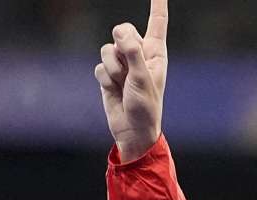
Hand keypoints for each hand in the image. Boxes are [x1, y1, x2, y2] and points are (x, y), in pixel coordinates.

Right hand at [95, 0, 167, 161]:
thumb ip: (132, 52)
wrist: (133, 131)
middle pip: (122, 30)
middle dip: (121, 43)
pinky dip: (104, 78)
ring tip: (122, 83)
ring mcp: (122, 64)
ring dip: (112, 67)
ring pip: (107, 48)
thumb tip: (120, 31)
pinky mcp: (108, 74)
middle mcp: (139, 55)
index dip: (157, 5)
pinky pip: (99, 66)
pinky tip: (114, 90)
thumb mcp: (142, 78)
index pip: (157, 23)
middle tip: (127, 63)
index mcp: (155, 53)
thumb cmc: (146, 107)